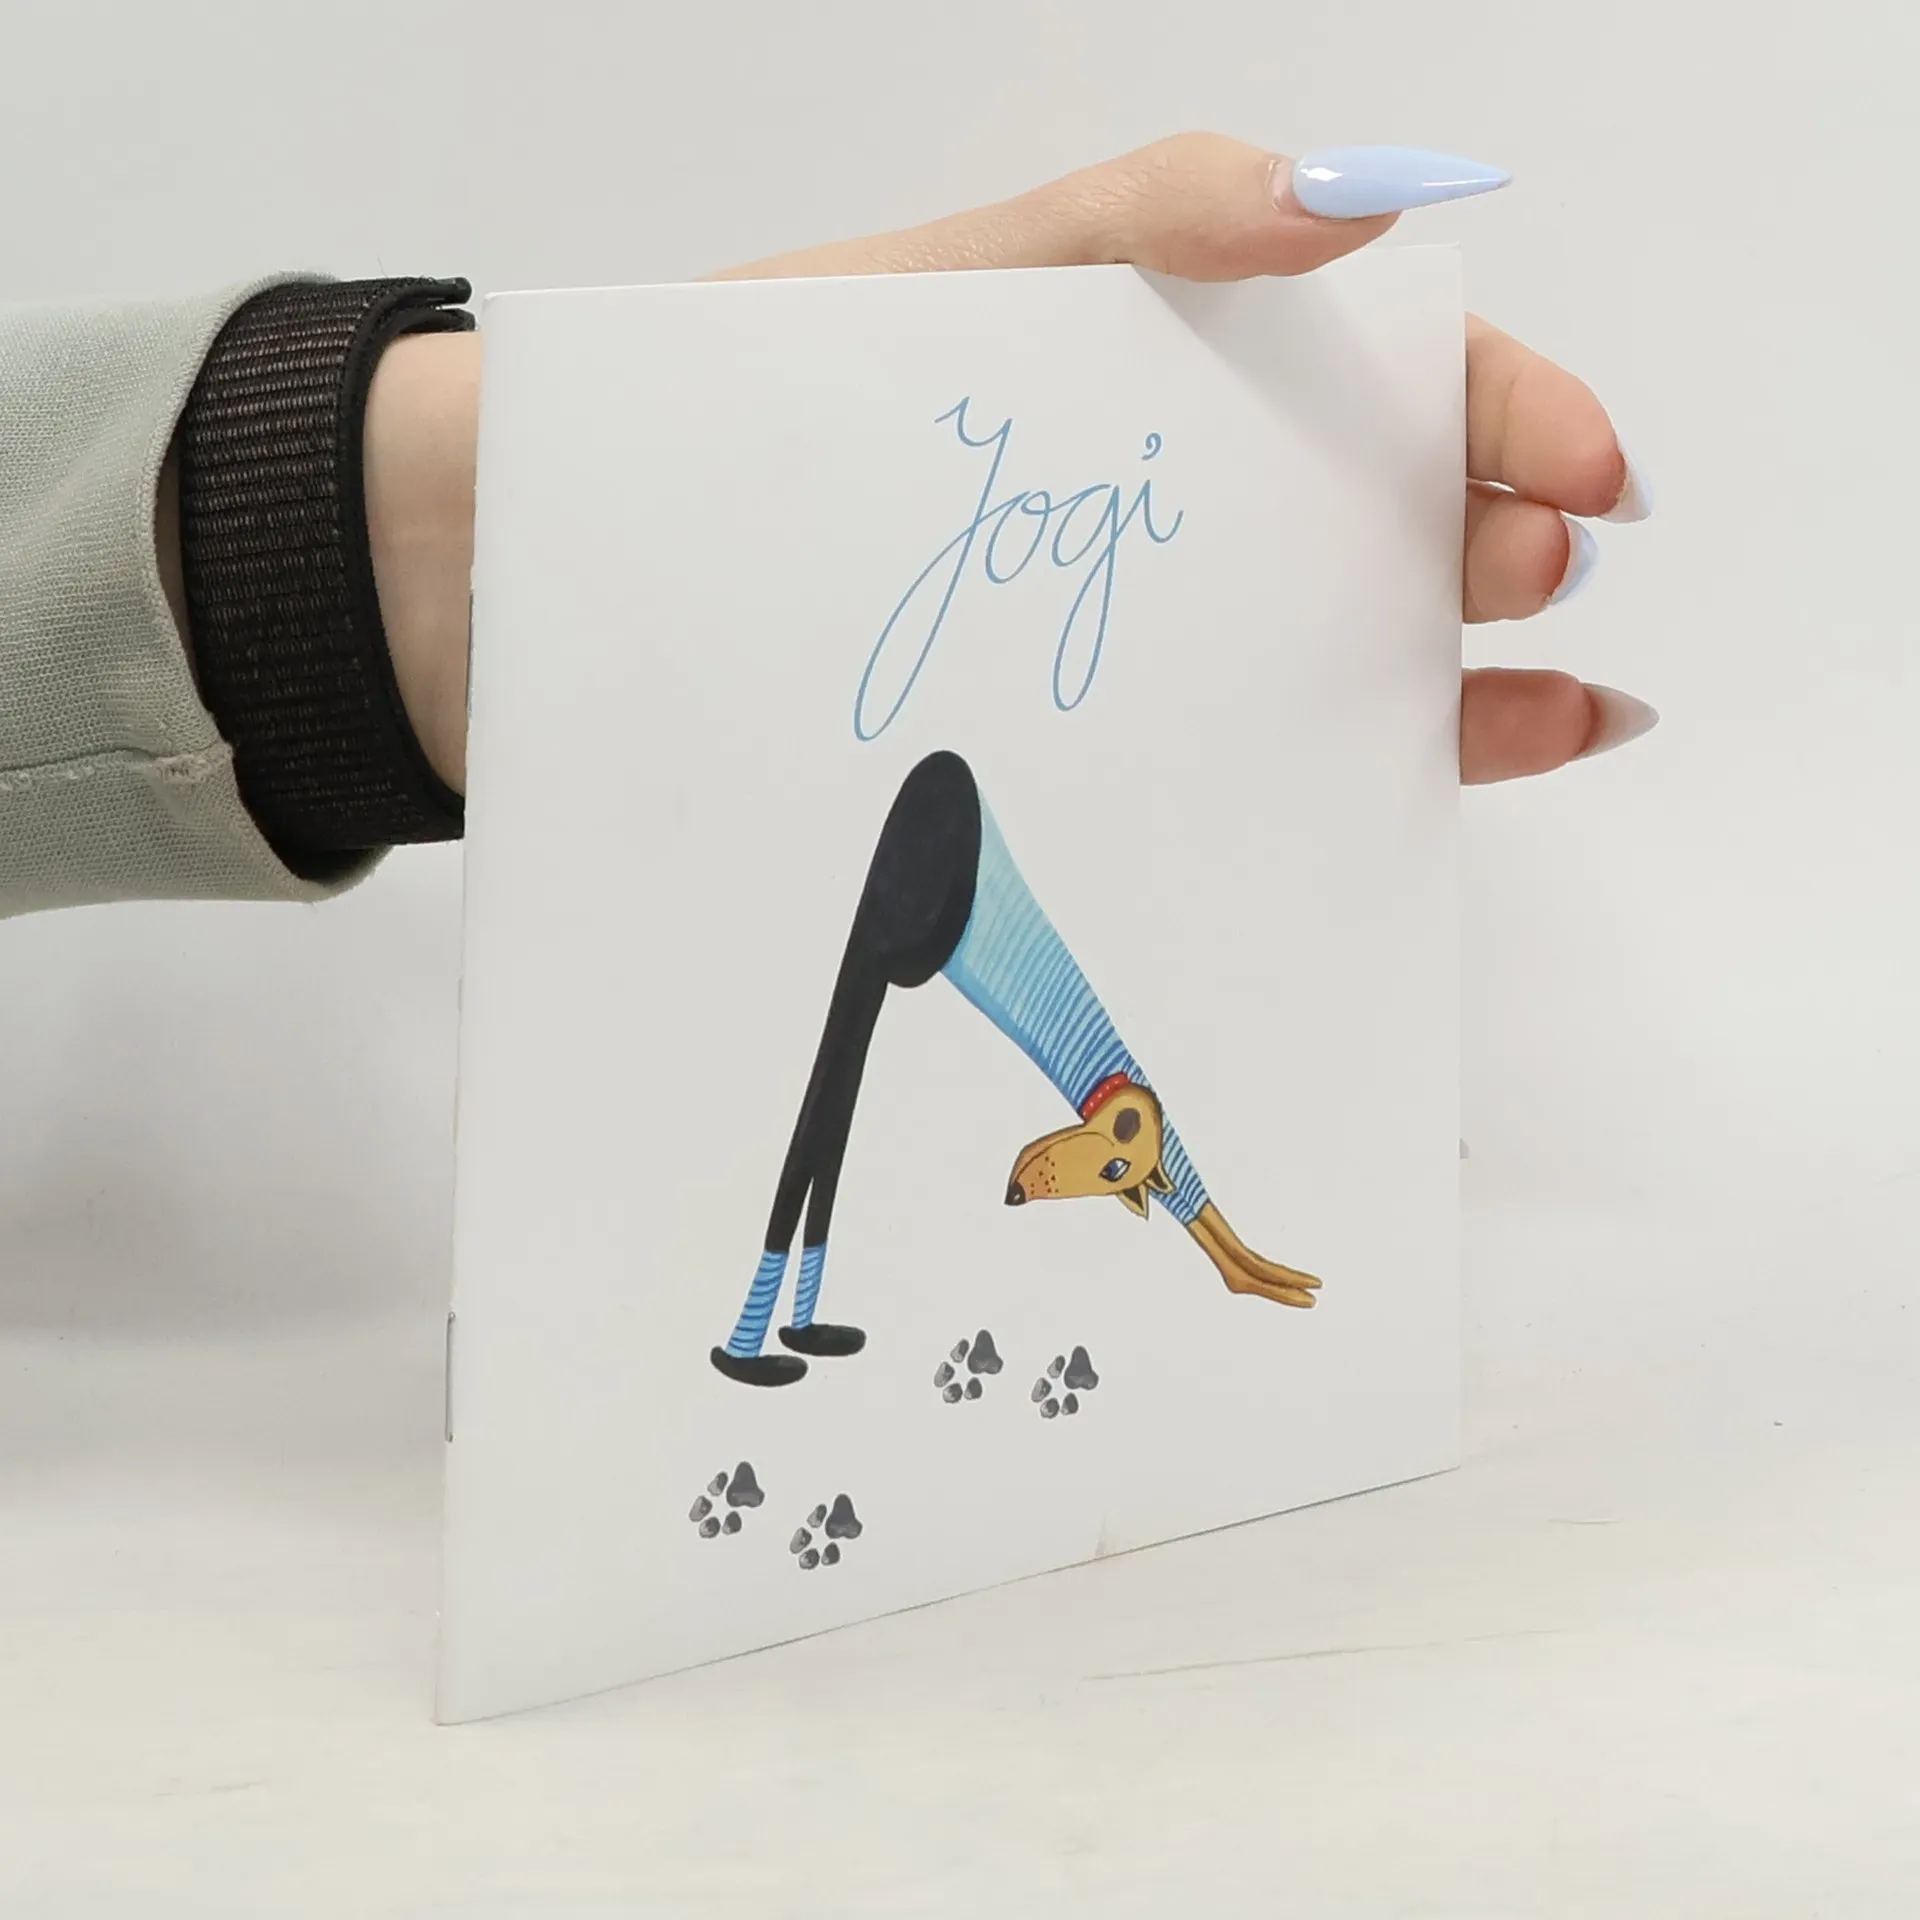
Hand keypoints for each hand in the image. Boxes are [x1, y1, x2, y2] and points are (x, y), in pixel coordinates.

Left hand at [712, 132, 1656, 785]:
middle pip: (1394, 518)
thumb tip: (1358, 198)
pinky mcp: (1100, 744)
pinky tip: (1440, 770)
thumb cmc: (791, 403)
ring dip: (1469, 674)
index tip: (1583, 465)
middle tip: (1526, 565)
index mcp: (1177, 373)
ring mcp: (1152, 633)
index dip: (1508, 407)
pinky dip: (1370, 767)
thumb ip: (1154, 222)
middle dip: (1497, 538)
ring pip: (1350, 648)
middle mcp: (1186, 509)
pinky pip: (1258, 761)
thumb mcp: (968, 286)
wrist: (625, 563)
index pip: (1390, 370)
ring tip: (1539, 695)